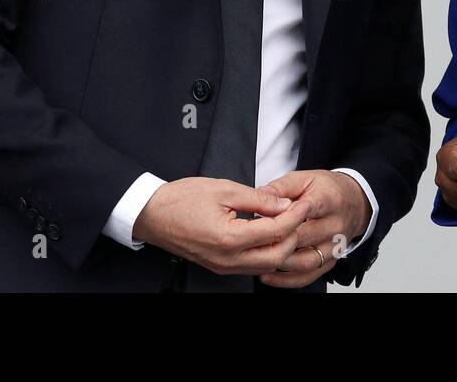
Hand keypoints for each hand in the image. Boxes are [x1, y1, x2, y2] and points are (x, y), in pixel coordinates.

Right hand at [132, 177, 311, 274]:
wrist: (152, 214)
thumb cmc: (181, 199)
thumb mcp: (224, 189)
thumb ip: (259, 199)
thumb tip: (284, 205)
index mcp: (229, 238)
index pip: (276, 232)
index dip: (295, 216)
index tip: (304, 203)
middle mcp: (227, 259)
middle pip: (276, 257)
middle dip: (293, 235)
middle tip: (299, 214)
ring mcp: (222, 266)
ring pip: (265, 265)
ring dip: (281, 246)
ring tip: (287, 222)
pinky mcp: (219, 266)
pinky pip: (251, 265)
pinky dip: (266, 252)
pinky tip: (269, 233)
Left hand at [254, 170, 369, 287]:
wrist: (354, 202)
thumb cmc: (327, 190)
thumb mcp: (304, 178)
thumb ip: (280, 188)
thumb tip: (258, 198)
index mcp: (329, 200)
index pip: (306, 210)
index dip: (282, 216)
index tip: (261, 218)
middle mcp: (335, 225)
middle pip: (302, 238)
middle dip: (275, 240)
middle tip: (252, 240)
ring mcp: (334, 246)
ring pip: (305, 261)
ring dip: (279, 263)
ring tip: (258, 258)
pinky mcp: (331, 261)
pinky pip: (309, 276)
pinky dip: (287, 280)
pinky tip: (269, 275)